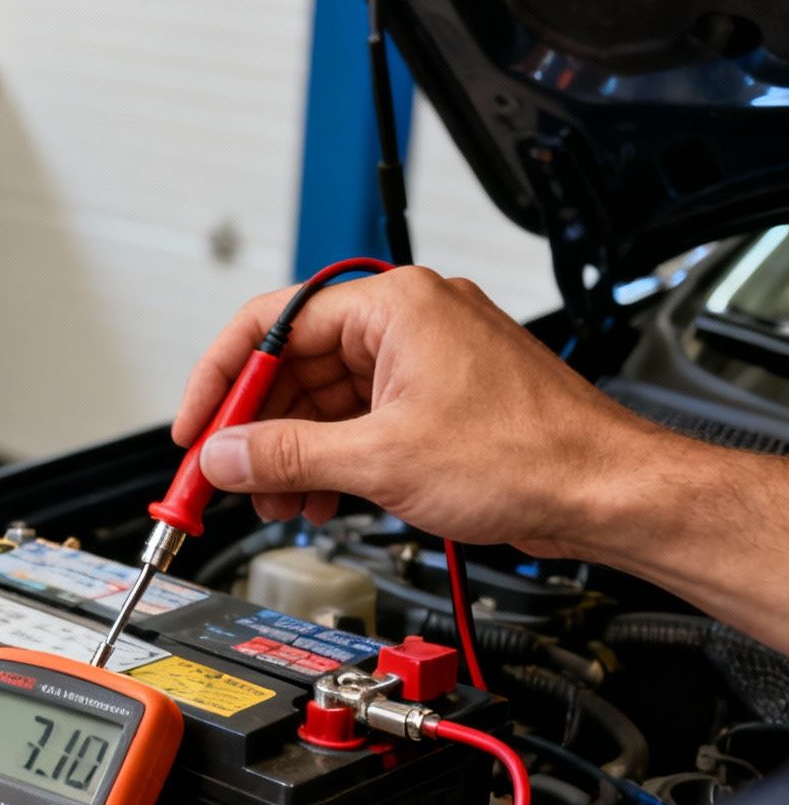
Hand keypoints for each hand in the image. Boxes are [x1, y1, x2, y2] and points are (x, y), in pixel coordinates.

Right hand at [174, 266, 664, 555]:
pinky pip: (360, 418)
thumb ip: (286, 455)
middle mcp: (409, 320)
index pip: (271, 325)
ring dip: (292, 451)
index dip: (220, 380)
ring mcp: (425, 359)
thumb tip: (224, 456)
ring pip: (325, 398)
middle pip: (294, 365)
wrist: (609, 493)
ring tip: (273, 499)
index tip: (195, 428)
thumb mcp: (382, 459)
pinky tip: (317, 495)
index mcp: (395, 305)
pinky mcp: (438, 399)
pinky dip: (331, 456)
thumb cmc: (533, 455)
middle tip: (221, 475)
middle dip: (255, 428)